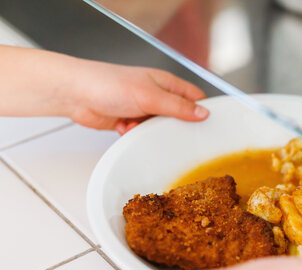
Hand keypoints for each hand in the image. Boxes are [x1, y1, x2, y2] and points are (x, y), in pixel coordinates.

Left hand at [0, 46, 207, 134]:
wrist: (75, 93)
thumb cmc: (108, 83)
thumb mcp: (150, 96)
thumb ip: (178, 107)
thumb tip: (203, 113)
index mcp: (166, 83)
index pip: (195, 97)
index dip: (202, 110)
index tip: (207, 125)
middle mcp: (156, 94)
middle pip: (178, 116)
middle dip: (174, 126)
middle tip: (174, 136)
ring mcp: (142, 108)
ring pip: (159, 127)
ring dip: (150, 131)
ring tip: (139, 126)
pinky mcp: (129, 120)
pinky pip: (141, 133)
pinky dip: (135, 134)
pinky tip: (125, 127)